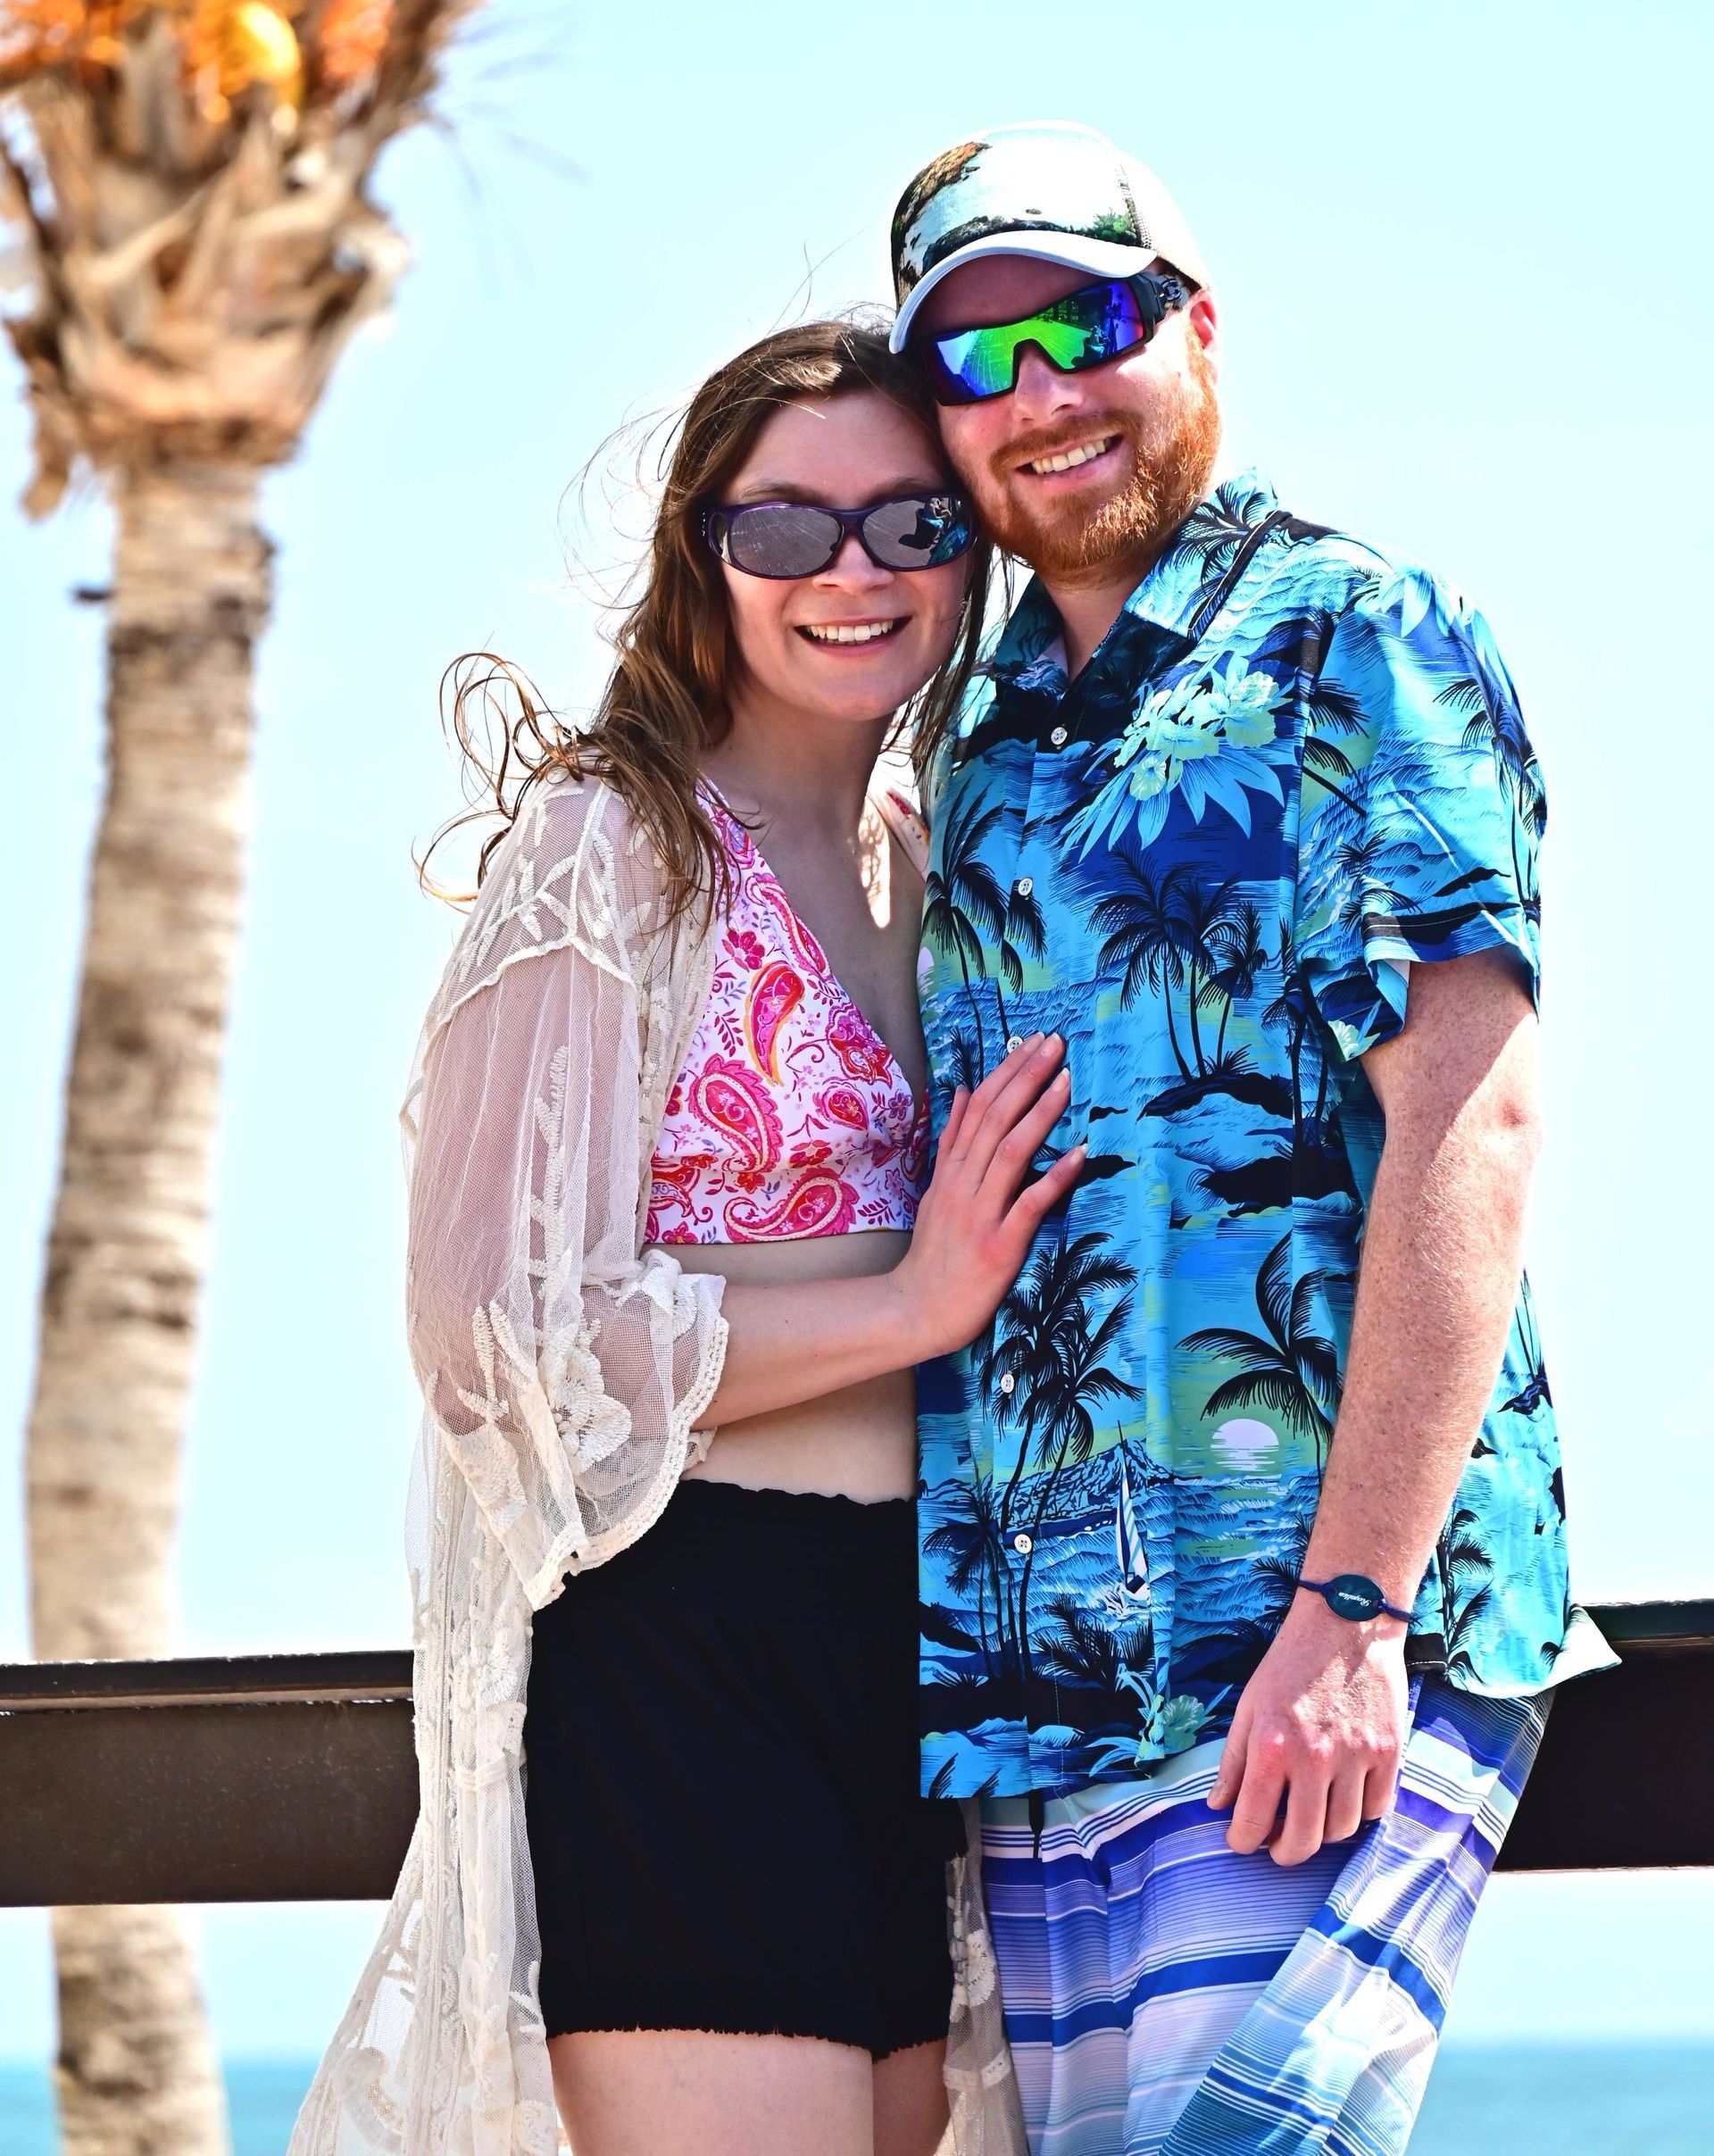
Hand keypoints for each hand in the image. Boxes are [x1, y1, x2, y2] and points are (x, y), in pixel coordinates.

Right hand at [893, 1033, 1083, 1360]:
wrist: (918, 1308)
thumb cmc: (935, 1252)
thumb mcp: (937, 1189)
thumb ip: (950, 1141)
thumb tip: (959, 1090)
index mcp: (952, 1168)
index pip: (979, 1106)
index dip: (1008, 1071)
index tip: (1034, 1042)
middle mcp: (964, 1183)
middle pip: (995, 1118)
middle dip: (1026, 1076)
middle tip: (1055, 1043)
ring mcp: (980, 1213)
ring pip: (1010, 1152)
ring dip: (1040, 1113)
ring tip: (1066, 1080)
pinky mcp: (999, 1245)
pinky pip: (1029, 1204)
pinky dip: (1054, 1177)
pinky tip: (1080, 1153)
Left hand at [1206, 1593, 1407, 1865]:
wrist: (1344, 1624)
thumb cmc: (1289, 1664)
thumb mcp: (1248, 1707)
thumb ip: (1233, 1762)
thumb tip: (1218, 1806)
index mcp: (1272, 1747)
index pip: (1253, 1822)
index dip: (1242, 1842)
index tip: (1241, 1841)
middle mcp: (1315, 1759)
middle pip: (1304, 1841)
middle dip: (1284, 1853)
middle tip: (1277, 1845)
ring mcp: (1356, 1758)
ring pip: (1342, 1830)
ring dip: (1321, 1833)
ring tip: (1309, 1816)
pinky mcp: (1389, 1753)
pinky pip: (1376, 1809)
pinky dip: (1358, 1813)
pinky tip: (1342, 1798)